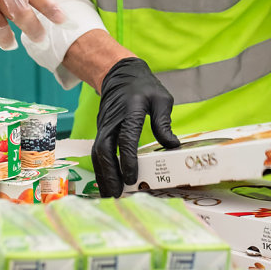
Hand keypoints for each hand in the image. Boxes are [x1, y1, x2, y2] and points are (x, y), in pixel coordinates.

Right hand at [91, 57, 180, 196]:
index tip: (132, 177)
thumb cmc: (143, 87)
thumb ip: (164, 122)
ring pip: (97, 153)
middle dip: (109, 173)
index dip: (128, 159)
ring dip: (103, 175)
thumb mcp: (160, 99)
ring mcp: (103, 126)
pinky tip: (107, 183)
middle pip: (104, 149)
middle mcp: (112, 120)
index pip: (126, 138)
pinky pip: (98, 152)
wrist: (120, 75)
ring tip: (111, 194)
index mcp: (129, 110)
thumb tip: (173, 146)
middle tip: (118, 194)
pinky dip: (101, 169)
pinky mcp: (101, 131)